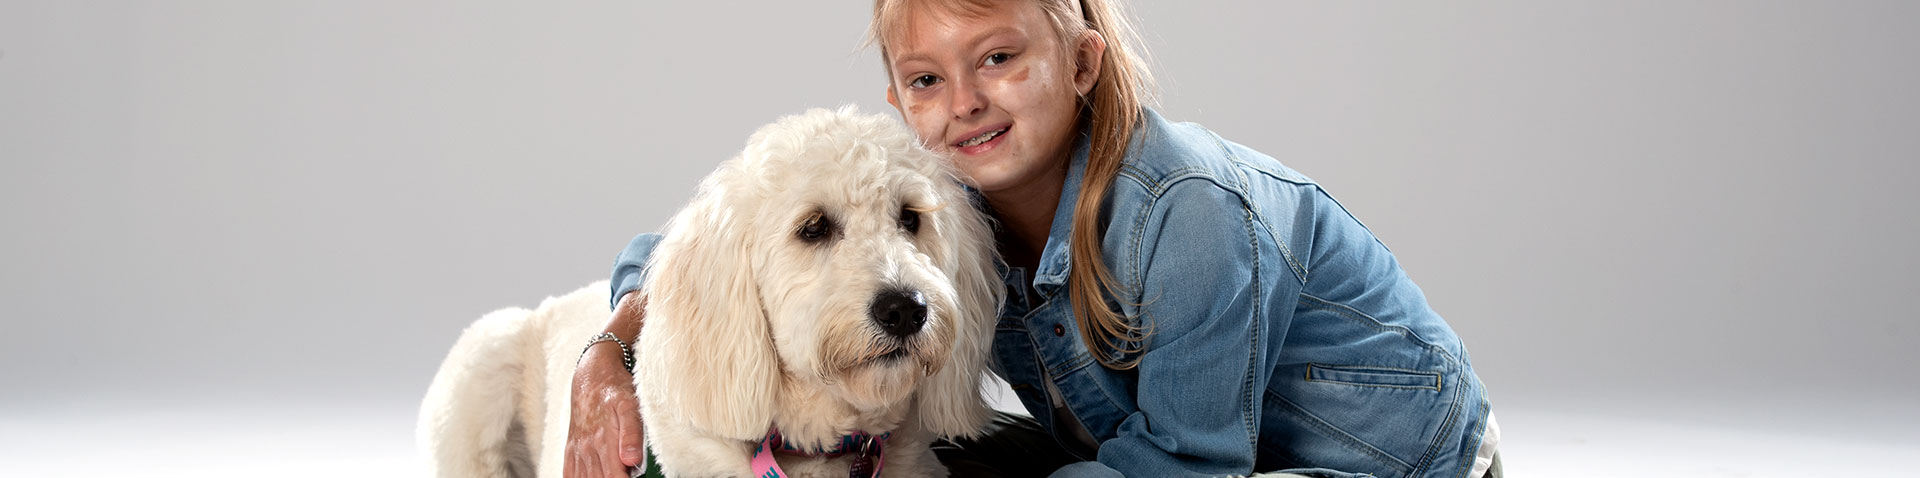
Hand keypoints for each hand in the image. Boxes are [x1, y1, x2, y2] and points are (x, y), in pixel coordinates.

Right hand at [565, 293, 647, 477]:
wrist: (592, 374)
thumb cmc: (616, 389)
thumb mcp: (631, 405)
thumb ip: (632, 434)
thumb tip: (631, 462)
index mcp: (603, 439)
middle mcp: (587, 447)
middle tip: (630, 476)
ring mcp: (578, 449)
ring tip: (615, 474)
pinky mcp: (571, 448)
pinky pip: (570, 473)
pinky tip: (592, 476)